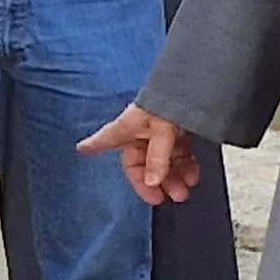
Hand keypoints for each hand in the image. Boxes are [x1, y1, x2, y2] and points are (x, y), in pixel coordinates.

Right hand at [78, 104, 202, 202]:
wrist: (197, 83)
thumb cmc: (173, 98)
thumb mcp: (161, 131)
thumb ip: (157, 157)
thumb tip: (152, 181)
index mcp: (129, 127)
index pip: (106, 140)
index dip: (94, 145)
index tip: (83, 149)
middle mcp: (142, 130)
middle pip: (143, 162)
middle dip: (156, 182)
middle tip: (169, 196)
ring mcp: (162, 130)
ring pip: (164, 161)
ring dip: (174, 178)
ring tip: (184, 190)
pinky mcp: (180, 129)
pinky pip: (180, 153)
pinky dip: (186, 165)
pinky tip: (192, 174)